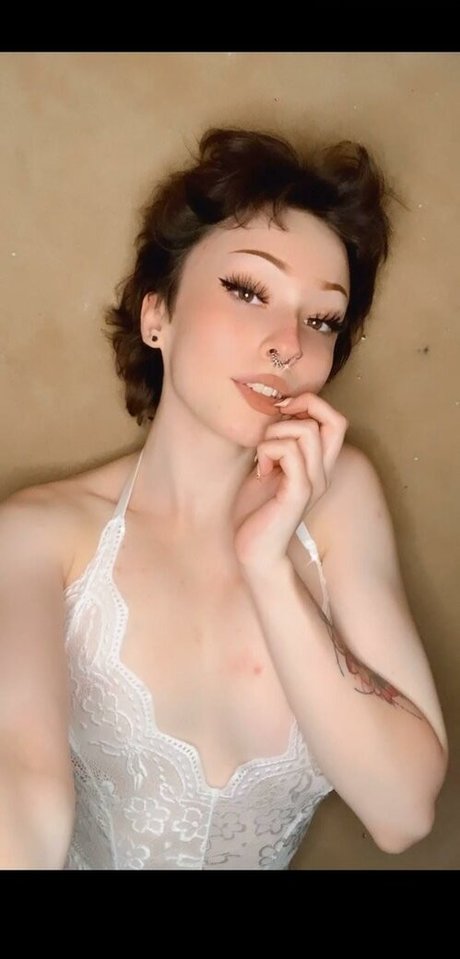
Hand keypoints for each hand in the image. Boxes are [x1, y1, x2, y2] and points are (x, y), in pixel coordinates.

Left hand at [233, 392, 348, 574]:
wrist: (253, 549)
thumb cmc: (256, 509)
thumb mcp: (268, 466)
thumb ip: (278, 443)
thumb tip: (274, 412)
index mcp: (319, 466)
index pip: (336, 420)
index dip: (312, 403)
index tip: (282, 411)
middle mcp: (323, 473)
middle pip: (334, 420)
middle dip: (299, 409)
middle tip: (272, 428)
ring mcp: (313, 483)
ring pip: (306, 431)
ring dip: (274, 433)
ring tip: (262, 456)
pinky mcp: (298, 494)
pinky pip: (289, 452)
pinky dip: (268, 450)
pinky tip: (260, 469)